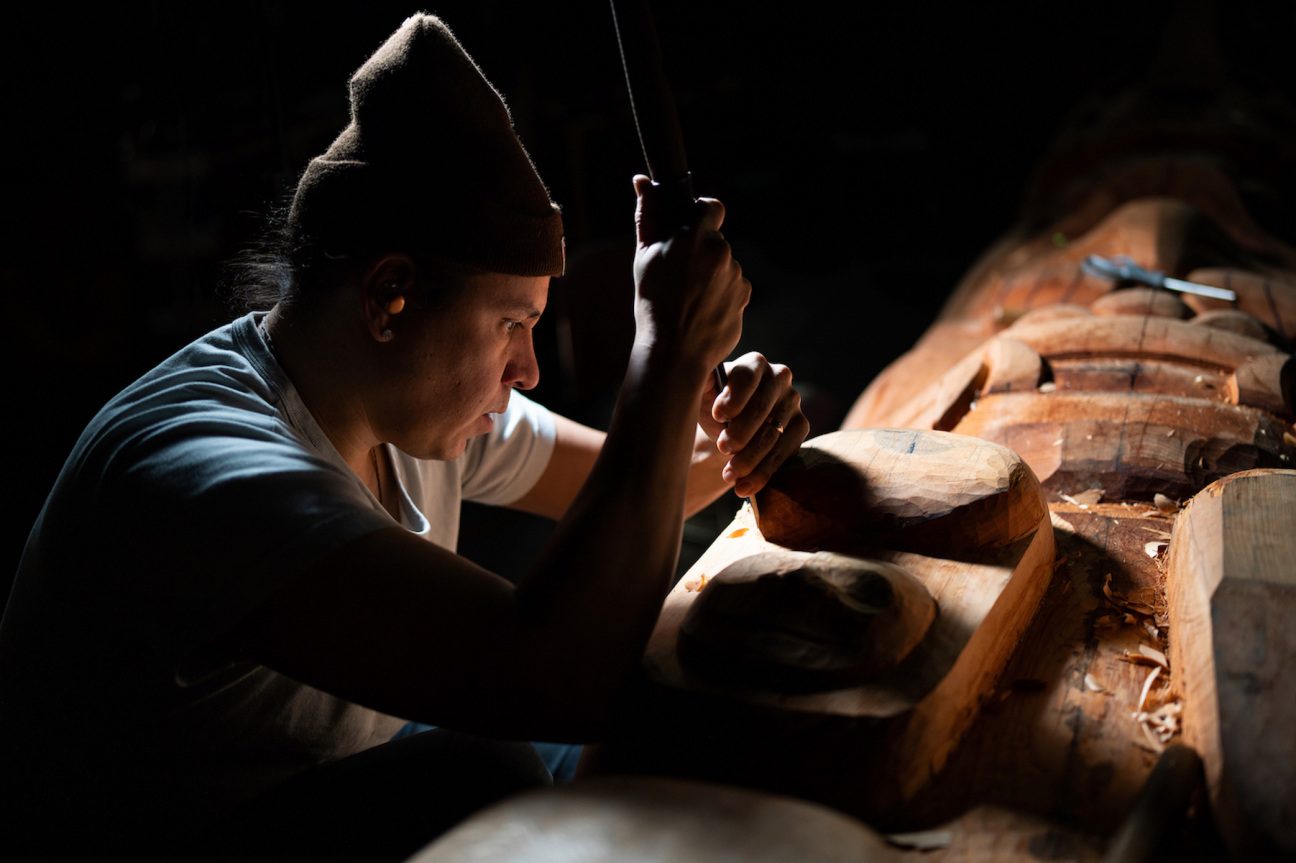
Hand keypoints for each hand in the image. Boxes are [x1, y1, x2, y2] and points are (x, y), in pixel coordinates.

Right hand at [631, 175, 750, 377]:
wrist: (673, 352)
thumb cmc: (653, 304)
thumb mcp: (644, 258)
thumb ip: (647, 216)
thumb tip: (641, 181)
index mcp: (696, 236)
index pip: (712, 207)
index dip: (702, 214)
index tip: (691, 228)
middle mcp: (721, 251)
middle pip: (716, 239)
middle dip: (701, 251)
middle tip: (680, 275)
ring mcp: (736, 274)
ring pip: (724, 264)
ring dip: (711, 274)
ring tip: (689, 298)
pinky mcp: (744, 296)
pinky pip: (733, 286)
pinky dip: (721, 294)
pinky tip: (702, 310)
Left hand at [698, 352, 808, 496]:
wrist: (727, 427)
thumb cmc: (711, 404)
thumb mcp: (701, 393)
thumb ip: (699, 382)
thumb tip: (689, 373)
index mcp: (754, 364)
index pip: (748, 376)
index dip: (734, 396)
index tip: (718, 415)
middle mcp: (779, 378)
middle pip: (762, 408)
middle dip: (741, 432)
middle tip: (722, 448)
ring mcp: (793, 403)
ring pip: (773, 435)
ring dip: (749, 459)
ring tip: (728, 475)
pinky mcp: (801, 427)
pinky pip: (784, 453)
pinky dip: (762, 474)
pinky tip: (743, 487)